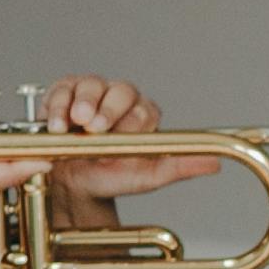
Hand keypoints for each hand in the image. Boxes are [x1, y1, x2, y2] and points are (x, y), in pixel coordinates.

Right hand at [34, 75, 222, 219]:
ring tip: (73, 123)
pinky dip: (57, 106)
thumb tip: (213, 164)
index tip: (116, 135)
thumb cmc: (112, 175)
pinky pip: (62, 90)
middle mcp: (121, 98)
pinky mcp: (65, 92)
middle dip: (106, 109)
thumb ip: (179, 167)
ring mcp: (93, 92)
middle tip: (94, 128)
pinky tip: (55, 124)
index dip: (131, 121)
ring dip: (81, 104)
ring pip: (91, 85)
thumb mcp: (147, 177)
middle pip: (120, 91)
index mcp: (144, 114)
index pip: (145, 109)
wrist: (74, 183)